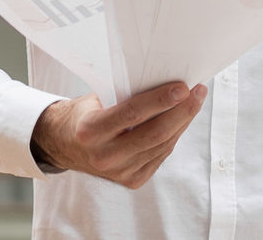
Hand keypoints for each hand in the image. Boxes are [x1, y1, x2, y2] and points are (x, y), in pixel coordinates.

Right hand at [30, 81, 207, 188]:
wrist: (65, 145)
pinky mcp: (132, 180)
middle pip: (155, 133)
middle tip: (197, 91)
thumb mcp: (95, 100)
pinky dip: (174, 136)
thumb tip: (163, 81)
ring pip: (162, 145)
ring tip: (194, 102)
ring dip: (182, 122)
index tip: (182, 87)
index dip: (160, 100)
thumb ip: (124, 96)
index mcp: (91, 131)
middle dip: (182, 111)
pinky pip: (160, 155)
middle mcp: (105, 156)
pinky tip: (181, 120)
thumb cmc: (84, 114)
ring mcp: (119, 172)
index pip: (132, 113)